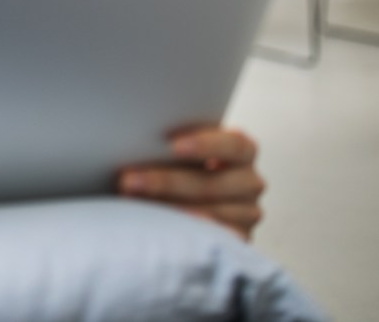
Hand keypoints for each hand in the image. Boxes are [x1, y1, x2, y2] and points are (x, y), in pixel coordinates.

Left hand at [117, 126, 265, 239]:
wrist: (185, 198)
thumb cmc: (180, 164)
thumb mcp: (181, 149)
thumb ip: (170, 144)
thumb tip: (136, 137)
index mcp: (242, 150)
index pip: (234, 145)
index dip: (205, 145)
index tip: (173, 145)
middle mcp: (249, 182)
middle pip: (212, 183)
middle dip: (167, 182)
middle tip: (128, 179)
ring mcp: (246, 214)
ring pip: (211, 214)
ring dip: (168, 210)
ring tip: (134, 205)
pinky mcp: (238, 241)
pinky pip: (214, 240)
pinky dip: (187, 233)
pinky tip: (163, 229)